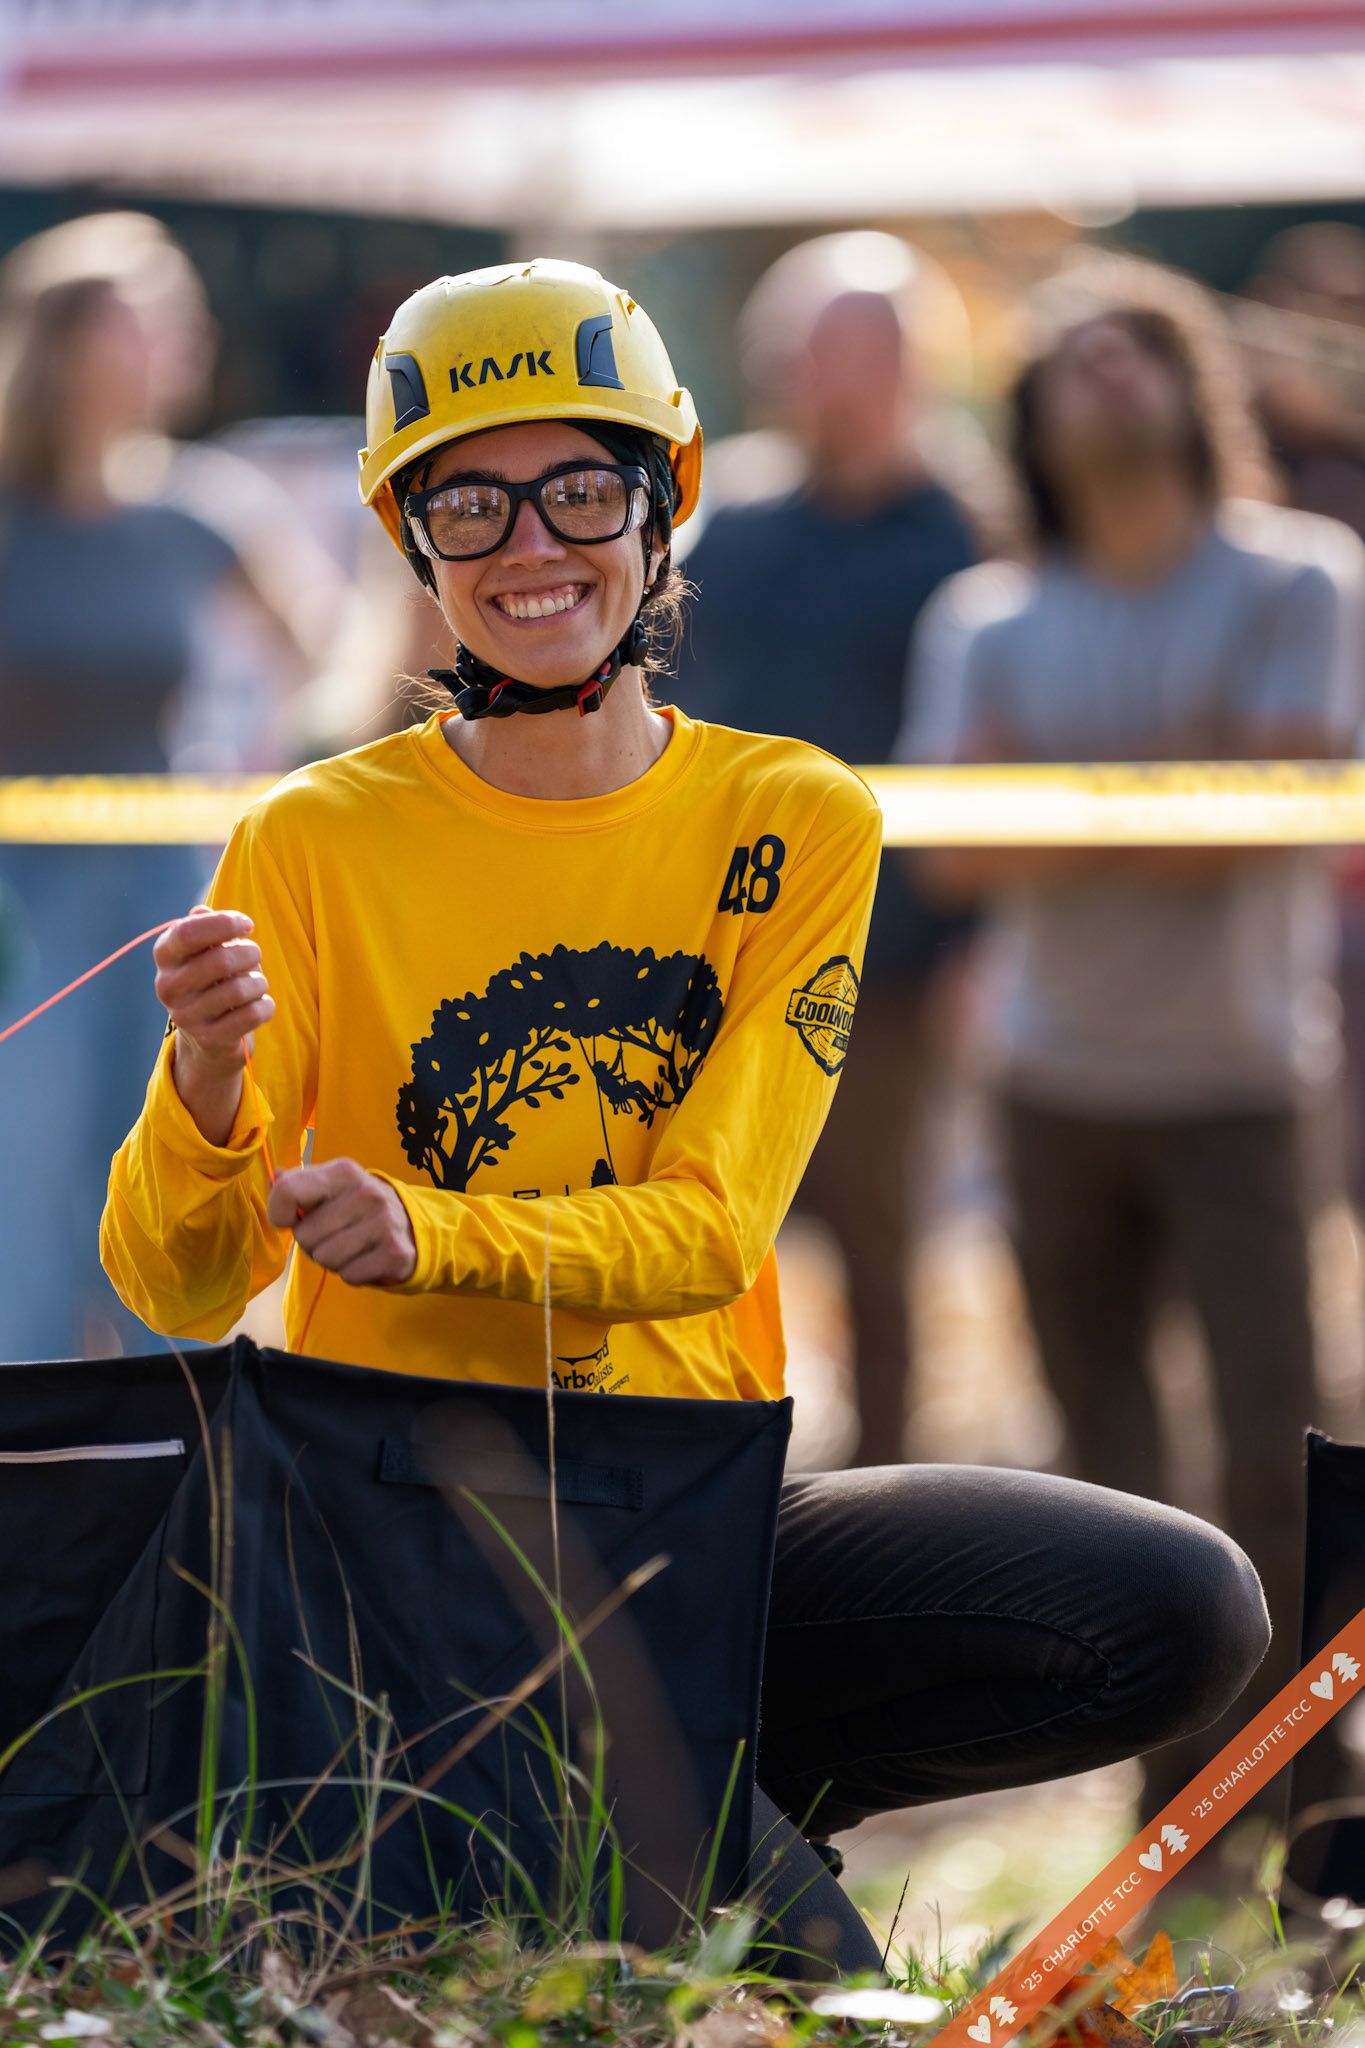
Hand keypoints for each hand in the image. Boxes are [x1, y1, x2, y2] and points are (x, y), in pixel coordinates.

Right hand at [154, 905, 273, 1071]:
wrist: (207, 1038)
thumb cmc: (211, 981)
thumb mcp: (203, 951)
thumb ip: (203, 927)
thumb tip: (202, 911)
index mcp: (165, 957)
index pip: (188, 932)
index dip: (224, 923)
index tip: (247, 925)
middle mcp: (168, 987)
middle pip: (220, 960)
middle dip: (250, 953)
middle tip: (255, 955)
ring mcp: (186, 1016)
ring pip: (240, 989)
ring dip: (259, 982)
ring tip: (257, 984)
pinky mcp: (209, 1039)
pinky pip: (252, 1015)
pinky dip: (265, 1006)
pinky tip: (259, 1004)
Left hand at [267, 1160, 416, 1287]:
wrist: (413, 1227)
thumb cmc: (358, 1208)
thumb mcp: (332, 1187)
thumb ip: (299, 1182)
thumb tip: (274, 1177)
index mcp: (344, 1171)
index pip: (288, 1190)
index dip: (278, 1213)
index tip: (290, 1220)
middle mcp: (366, 1192)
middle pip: (304, 1235)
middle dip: (312, 1243)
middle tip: (334, 1235)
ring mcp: (384, 1222)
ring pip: (325, 1258)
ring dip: (333, 1260)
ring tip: (350, 1247)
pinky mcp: (395, 1252)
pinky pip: (349, 1275)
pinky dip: (353, 1273)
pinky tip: (366, 1259)